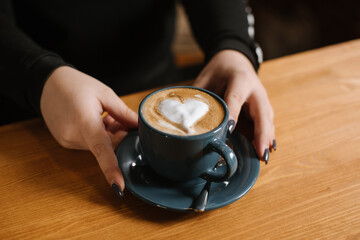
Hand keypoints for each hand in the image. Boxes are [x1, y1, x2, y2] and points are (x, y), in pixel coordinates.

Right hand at [40, 66, 137, 194]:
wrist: (47, 83)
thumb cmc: (76, 84)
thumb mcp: (104, 93)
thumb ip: (124, 113)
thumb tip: (141, 127)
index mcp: (84, 122)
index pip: (101, 150)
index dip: (111, 169)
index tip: (118, 187)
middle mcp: (74, 136)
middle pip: (107, 146)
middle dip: (119, 135)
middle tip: (117, 117)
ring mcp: (68, 141)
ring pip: (99, 146)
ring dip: (108, 134)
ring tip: (102, 115)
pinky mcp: (66, 142)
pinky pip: (90, 144)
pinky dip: (98, 135)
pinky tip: (94, 120)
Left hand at [193, 50, 274, 161]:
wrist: (236, 59)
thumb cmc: (220, 69)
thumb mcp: (206, 77)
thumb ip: (199, 95)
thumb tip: (186, 117)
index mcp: (239, 79)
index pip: (236, 97)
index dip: (234, 113)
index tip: (229, 130)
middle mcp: (255, 90)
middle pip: (261, 113)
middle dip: (261, 133)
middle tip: (260, 152)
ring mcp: (262, 99)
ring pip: (267, 120)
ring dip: (266, 139)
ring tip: (263, 157)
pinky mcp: (263, 107)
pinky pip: (267, 123)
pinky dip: (267, 137)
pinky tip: (264, 150)